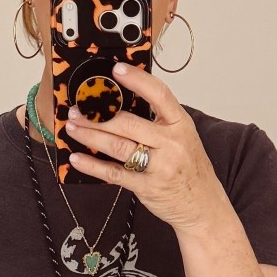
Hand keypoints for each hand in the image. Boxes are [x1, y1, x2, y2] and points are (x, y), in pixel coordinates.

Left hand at [65, 60, 222, 232]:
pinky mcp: (146, 187)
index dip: (137, 80)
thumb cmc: (190, 169)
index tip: (116, 71)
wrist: (203, 205)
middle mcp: (171, 143)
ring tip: (73, 127)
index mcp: (181, 124)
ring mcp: (159, 166)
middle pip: (128, 123)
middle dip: (97, 115)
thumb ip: (159, 121)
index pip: (159, 94)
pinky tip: (77, 158)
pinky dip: (92, 165)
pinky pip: (114, 173)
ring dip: (90, 135)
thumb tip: (123, 103)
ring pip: (117, 146)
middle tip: (78, 109)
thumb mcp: (184, 137)